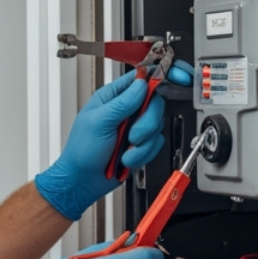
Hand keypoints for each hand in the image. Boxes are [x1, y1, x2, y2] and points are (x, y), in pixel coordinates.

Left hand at [33, 61, 193, 219]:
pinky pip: (155, 145)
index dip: (159, 77)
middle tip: (132, 135)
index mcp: (113, 97)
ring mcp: (134, 127)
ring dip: (141, 145)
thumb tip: (142, 84)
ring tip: (124, 151)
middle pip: (154, 104)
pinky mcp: (141, 145)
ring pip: (156, 127)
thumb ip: (122, 102)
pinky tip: (127, 158)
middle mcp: (125, 110)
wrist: (83, 181)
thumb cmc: (81, 151)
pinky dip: (142, 155)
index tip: (177, 77)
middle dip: (146, 124)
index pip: (140, 79)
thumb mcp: (99, 122)